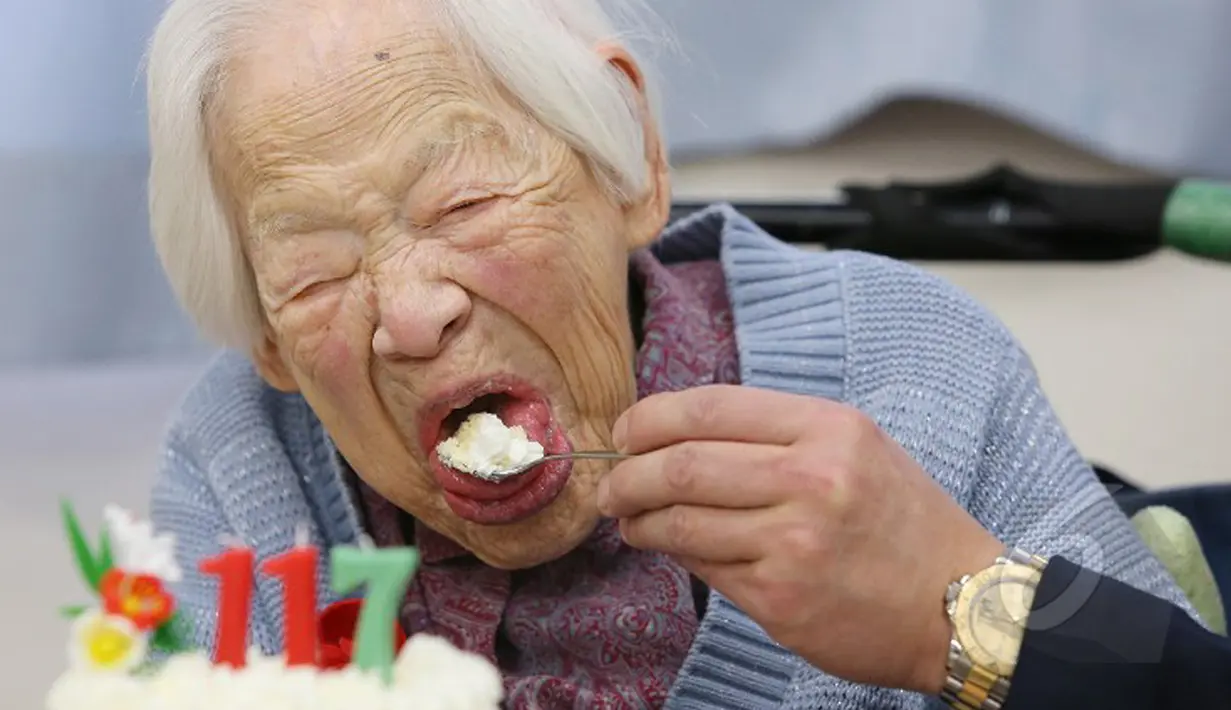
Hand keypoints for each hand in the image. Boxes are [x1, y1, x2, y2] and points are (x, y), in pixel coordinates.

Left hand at [597, 385, 1004, 692]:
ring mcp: (794, 543)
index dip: (649, 419)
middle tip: (609, 485)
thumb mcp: (855, 447)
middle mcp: (811, 480)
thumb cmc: (900, 520)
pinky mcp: (781, 598)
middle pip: (681, 464)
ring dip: (638, 519)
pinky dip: (675, 552)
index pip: (708, 408)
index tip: (625, 433)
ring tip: (628, 519)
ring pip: (680, 520)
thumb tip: (675, 436)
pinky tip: (668, 546)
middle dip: (626, 474)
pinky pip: (703, 566)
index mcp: (828, 429)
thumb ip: (774, 434)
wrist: (955, 603)